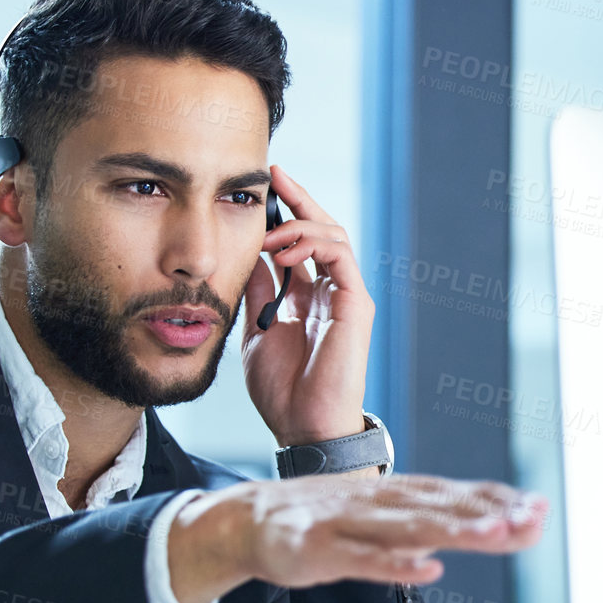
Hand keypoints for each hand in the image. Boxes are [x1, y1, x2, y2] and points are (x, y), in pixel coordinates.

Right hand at [167, 475, 547, 602]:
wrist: (248, 519)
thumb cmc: (325, 518)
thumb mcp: (385, 516)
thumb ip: (435, 523)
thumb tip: (490, 527)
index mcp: (398, 492)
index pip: (456, 493)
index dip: (498, 500)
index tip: (541, 510)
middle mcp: (380, 500)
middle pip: (443, 507)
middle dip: (490, 513)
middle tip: (535, 520)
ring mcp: (350, 522)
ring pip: (410, 527)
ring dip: (456, 530)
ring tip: (499, 534)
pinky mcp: (321, 549)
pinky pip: (363, 559)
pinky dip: (396, 565)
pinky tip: (429, 571)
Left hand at [241, 166, 372, 446]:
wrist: (303, 426)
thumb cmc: (282, 390)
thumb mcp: (256, 329)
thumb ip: (256, 291)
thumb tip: (246, 252)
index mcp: (308, 297)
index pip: (300, 242)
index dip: (285, 211)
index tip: (264, 185)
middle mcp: (331, 291)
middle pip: (322, 228)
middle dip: (297, 198)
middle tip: (272, 176)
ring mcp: (346, 296)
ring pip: (334, 234)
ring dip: (298, 225)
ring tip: (268, 235)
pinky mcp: (356, 304)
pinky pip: (341, 256)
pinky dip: (313, 244)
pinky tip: (285, 252)